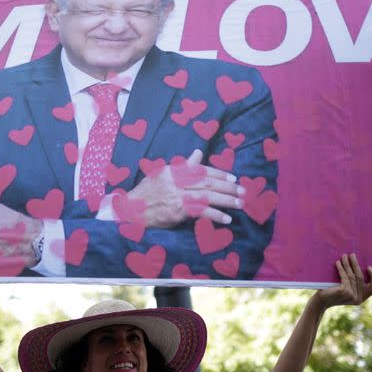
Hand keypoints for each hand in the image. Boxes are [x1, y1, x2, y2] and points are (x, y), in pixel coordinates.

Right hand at [126, 150, 243, 227]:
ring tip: (240, 203)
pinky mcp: (176, 212)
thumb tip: (198, 153)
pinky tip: (227, 219)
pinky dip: (215, 215)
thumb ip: (183, 166)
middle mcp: (175, 181)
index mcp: (172, 171)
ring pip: (207, 196)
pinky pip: (200, 212)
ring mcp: (176, 196)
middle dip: (227, 186)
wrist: (129, 213)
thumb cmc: (146, 194)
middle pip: (207, 182)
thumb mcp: (162, 175)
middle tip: (242, 190)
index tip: (232, 178)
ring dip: (226, 200)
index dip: (218, 173)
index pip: (200, 170)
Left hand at [315, 253, 371, 308]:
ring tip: (344, 256)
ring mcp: (352, 295)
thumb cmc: (333, 293)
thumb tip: (359, 265)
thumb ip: (355, 283)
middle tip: (352, 255)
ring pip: (352, 276)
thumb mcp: (347, 289)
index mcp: (361, 298)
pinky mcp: (345, 291)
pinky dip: (341, 268)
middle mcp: (358, 298)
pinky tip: (337, 263)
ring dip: (347, 264)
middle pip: (361, 277)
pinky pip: (344, 276)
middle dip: (356, 264)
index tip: (368, 267)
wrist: (321, 301)